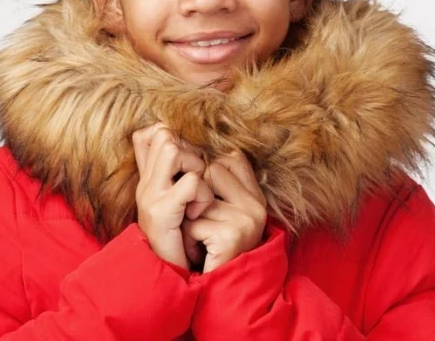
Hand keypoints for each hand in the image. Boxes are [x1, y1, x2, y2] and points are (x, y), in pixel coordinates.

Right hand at [132, 122, 214, 269]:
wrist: (169, 275)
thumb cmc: (179, 239)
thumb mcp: (173, 203)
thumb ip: (173, 178)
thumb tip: (175, 147)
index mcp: (147, 179)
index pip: (149, 134)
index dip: (172, 137)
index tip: (187, 164)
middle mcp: (144, 184)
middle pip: (163, 135)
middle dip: (190, 151)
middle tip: (197, 180)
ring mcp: (150, 196)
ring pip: (174, 149)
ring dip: (196, 168)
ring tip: (198, 195)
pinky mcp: (161, 211)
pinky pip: (192, 182)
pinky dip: (203, 194)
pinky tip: (197, 213)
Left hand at [181, 150, 267, 272]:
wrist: (223, 292)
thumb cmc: (213, 250)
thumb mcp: (218, 212)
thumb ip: (212, 182)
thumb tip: (177, 141)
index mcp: (255, 196)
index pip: (230, 158)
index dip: (208, 173)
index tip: (203, 198)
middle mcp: (256, 205)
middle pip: (211, 170)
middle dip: (196, 197)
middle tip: (201, 224)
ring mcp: (246, 219)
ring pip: (198, 197)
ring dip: (189, 221)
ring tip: (200, 242)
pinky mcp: (231, 236)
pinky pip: (193, 223)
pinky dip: (189, 239)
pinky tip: (200, 253)